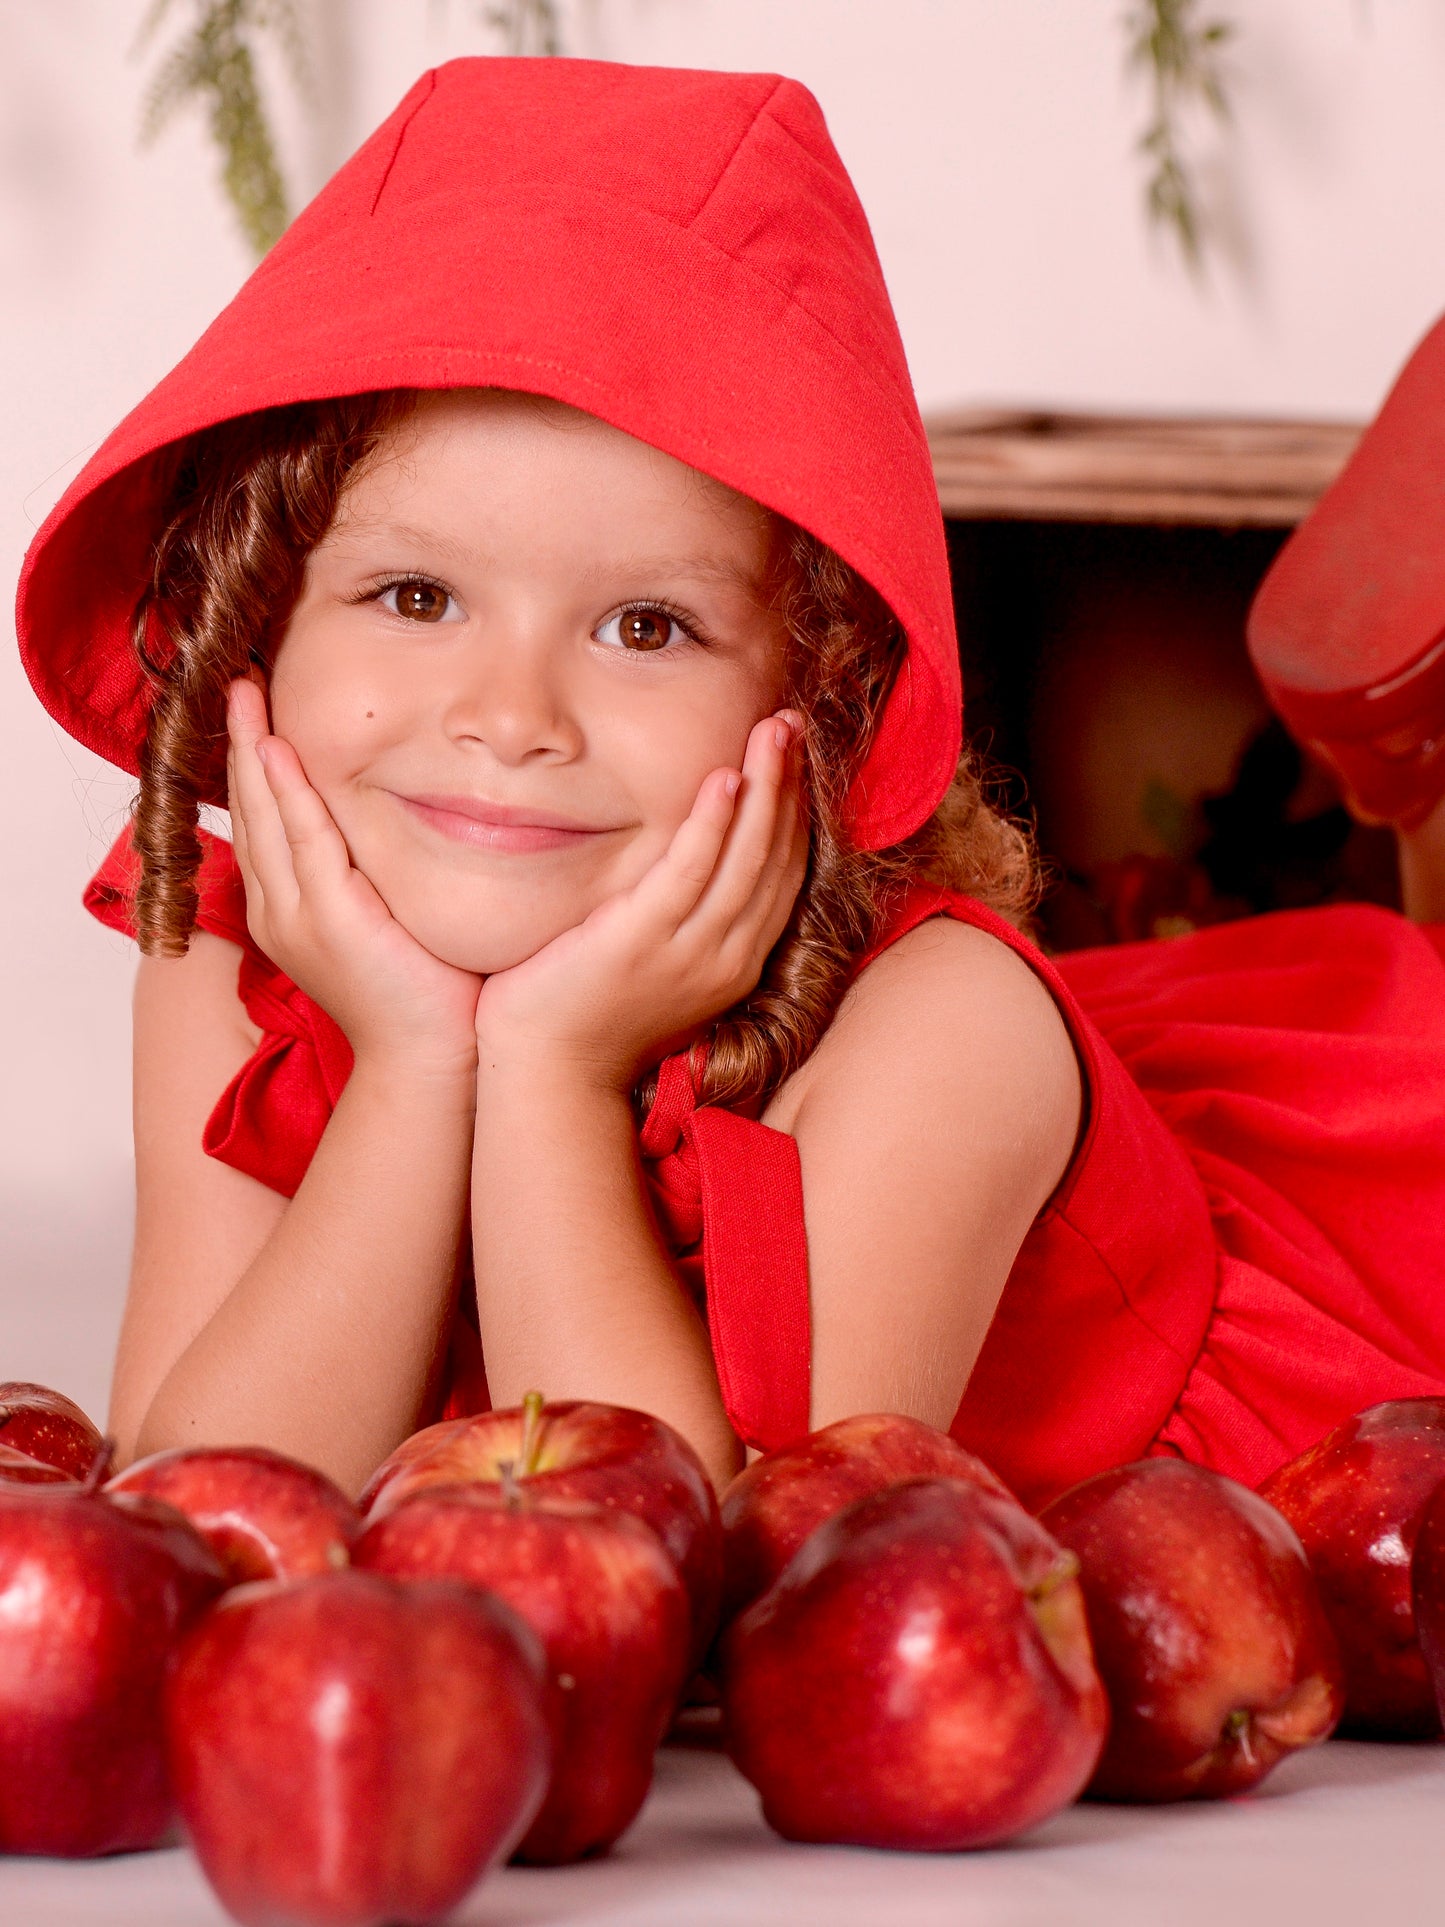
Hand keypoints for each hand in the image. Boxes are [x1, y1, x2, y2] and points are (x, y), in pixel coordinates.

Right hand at [225, 676, 484, 1076]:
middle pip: (250, 808)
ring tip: (245, 693)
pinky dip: (288, 793)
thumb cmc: (428, 991)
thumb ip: (382, 868)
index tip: (256, 705)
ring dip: (254, 751)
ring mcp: (297, 917)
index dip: (255, 760)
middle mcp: (280, 909)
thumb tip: (404, 813)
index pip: (264, 818)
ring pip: (266, 817)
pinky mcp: (330, 922)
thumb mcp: (394, 915)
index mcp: (291, 907)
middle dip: (242, 741)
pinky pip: (304, 842)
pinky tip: (279, 749)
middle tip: (238, 678)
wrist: (435, 1058)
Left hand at [472, 709, 809, 1091]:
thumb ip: (681, 916)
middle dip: (789, 784)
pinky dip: (713, 826)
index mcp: (735, 960)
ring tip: (771, 730)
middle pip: (777, 857)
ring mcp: (689, 954)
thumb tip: (688, 858)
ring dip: (765, 788)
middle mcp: (727, 958)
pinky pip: (690, 874)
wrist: (549, 1074)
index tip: (790, 754)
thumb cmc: (589, 1013)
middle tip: (789, 722)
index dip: (793, 809)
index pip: (782, 872)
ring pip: (747, 858)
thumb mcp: (656, 962)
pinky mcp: (641, 944)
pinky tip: (724, 780)